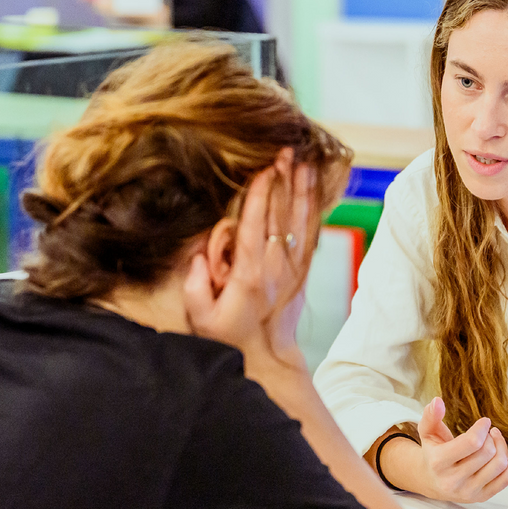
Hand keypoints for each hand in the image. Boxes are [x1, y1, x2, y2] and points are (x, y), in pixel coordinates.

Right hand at [183, 148, 312, 365]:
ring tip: (302, 160)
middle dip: (282, 181)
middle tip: (284, 151)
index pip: (254, 226)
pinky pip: (309, 232)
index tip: (263, 170)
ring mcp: (291, 267)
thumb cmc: (229, 338)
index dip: (260, 196)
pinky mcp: (301, 269)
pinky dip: (312, 208)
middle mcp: (274, 266)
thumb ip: (195, 287)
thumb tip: (198, 257)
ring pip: (299, 220)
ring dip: (300, 189)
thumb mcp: (202, 320)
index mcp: (249, 274)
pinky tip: (311, 188)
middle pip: (280, 215)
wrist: (267, 357)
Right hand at [398, 397, 507, 502]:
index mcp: (439, 463)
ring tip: (495, 438)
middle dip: (490, 437)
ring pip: (500, 465)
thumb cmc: (433, 453)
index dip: (482, 428)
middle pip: (487, 453)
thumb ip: (430, 416)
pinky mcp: (483, 496)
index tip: (484, 422)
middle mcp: (453, 481)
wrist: (432, 481)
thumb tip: (437, 402)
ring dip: (502, 445)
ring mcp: (469, 491)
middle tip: (488, 431)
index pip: (471, 443)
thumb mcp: (427, 433)